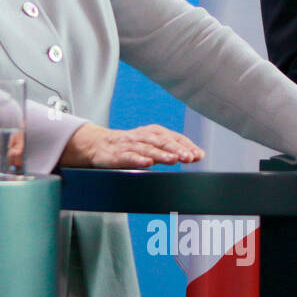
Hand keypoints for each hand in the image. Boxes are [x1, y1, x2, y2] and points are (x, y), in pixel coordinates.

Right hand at [58, 122, 202, 168]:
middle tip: (189, 157)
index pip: (173, 137)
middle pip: (162, 141)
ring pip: (148, 149)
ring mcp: (130, 145)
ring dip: (161, 154)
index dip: (186, 145)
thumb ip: (172, 149)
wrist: (98, 144)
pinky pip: (129, 157)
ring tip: (173, 160)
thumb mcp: (152, 145)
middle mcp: (143, 136)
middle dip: (176, 149)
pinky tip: (147, 164)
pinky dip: (138, 159)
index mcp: (153, 132)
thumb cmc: (131, 146)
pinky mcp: (117, 155)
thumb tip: (197, 155)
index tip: (198, 155)